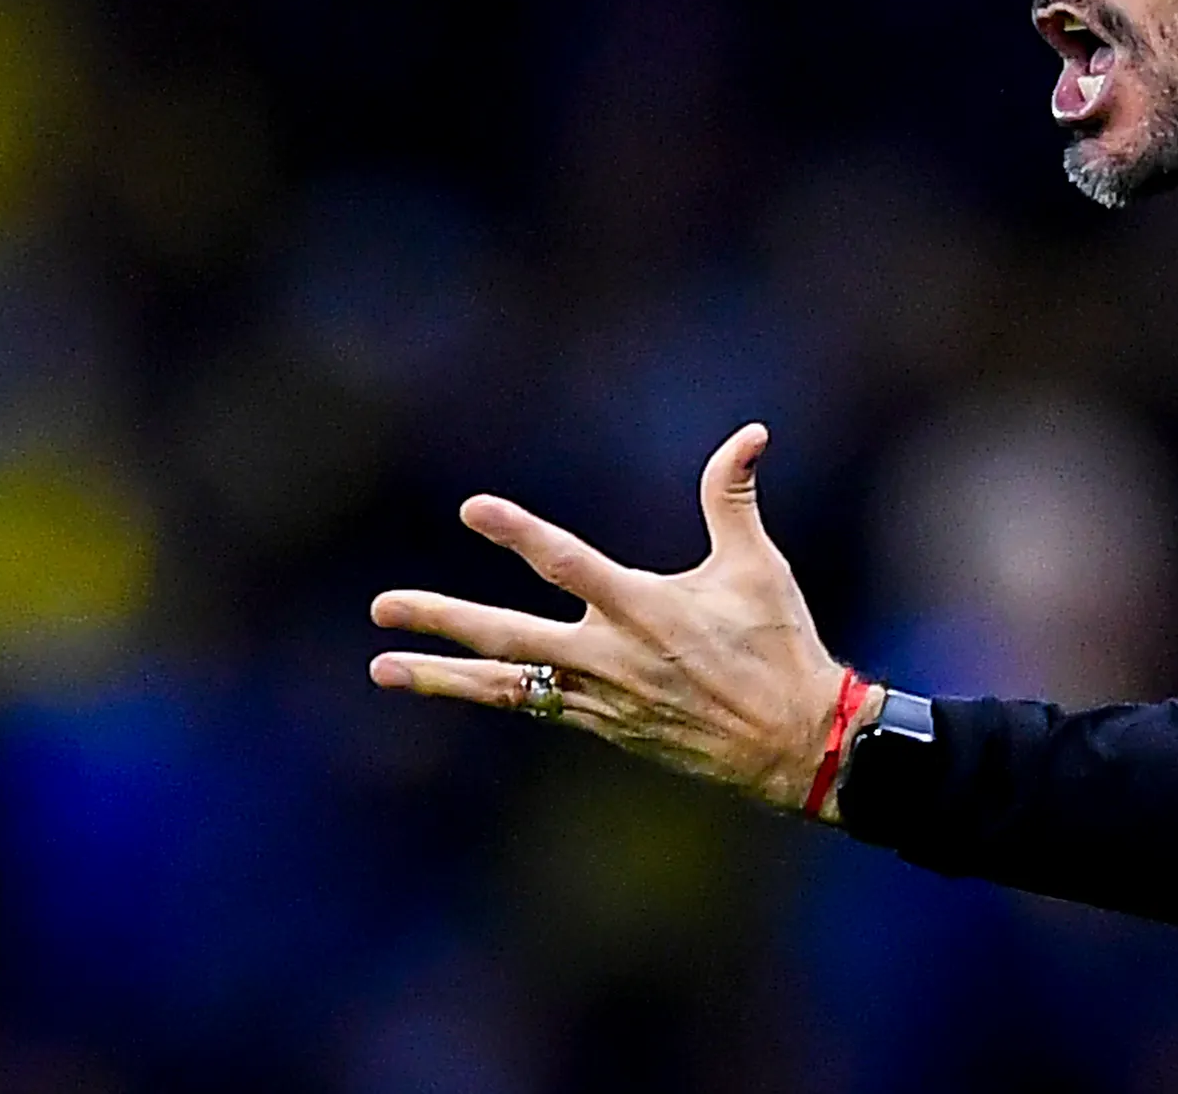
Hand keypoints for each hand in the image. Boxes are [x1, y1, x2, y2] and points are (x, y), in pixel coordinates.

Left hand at [368, 422, 851, 813]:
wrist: (797, 747)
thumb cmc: (778, 647)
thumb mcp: (757, 566)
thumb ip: (732, 495)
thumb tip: (751, 431)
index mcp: (643, 608)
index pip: (566, 563)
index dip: (518, 533)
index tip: (472, 508)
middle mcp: (610, 657)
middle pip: (507, 636)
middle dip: (440, 620)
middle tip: (379, 608)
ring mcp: (601, 700)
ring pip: (505, 685)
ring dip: (441, 675)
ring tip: (380, 668)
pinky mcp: (603, 728)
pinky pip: (532, 707)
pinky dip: (490, 694)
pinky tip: (450, 684)